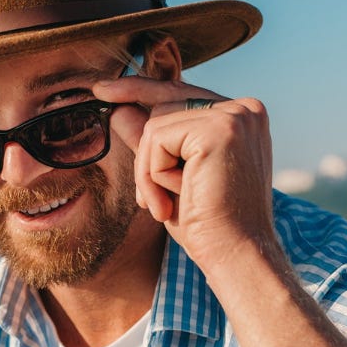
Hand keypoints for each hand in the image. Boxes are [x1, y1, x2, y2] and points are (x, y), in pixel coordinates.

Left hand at [94, 77, 275, 265]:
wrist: (234, 256)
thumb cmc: (207, 224)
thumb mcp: (170, 175)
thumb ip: (149, 140)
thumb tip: (117, 109)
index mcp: (240, 118)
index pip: (180, 92)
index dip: (138, 90)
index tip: (102, 90)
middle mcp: (244, 110)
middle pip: (164, 103)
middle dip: (146, 155)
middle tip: (153, 202)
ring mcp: (235, 116)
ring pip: (156, 122)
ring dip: (149, 170)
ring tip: (167, 204)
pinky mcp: (220, 129)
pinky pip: (158, 137)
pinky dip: (154, 173)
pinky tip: (176, 198)